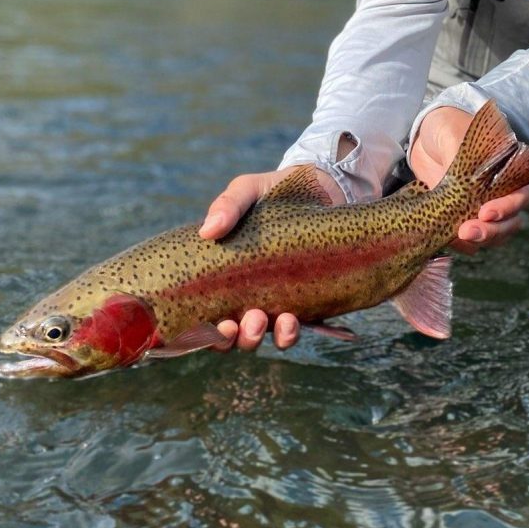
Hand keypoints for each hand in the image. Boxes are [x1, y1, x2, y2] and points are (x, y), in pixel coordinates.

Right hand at [199, 166, 343, 349]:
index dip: (205, 334)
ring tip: (282, 320)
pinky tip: (295, 320)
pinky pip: (300, 328)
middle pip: (235, 338)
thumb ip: (227, 204)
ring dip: (272, 337)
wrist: (323, 188)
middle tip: (250, 321)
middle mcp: (248, 297)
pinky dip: (294, 331)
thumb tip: (208, 231)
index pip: (205, 318)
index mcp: (223, 278)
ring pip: (269, 338)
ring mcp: (278, 302)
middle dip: (241, 339)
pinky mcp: (309, 302)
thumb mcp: (247, 191)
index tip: (218, 325)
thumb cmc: (273, 192)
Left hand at [409, 106, 528, 253]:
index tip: (485, 212)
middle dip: (491, 232)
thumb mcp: (454, 133)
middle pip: (509, 224)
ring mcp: (480, 210)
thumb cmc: (450, 127)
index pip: (520, 197)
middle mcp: (500, 195)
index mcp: (508, 173)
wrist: (427, 137)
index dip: (507, 208)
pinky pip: (468, 241)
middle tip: (467, 231)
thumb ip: (459, 156)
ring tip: (455, 238)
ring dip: (477, 242)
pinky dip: (459, 245)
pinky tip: (444, 240)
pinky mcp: (460, 219)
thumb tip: (459, 180)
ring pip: (492, 237)